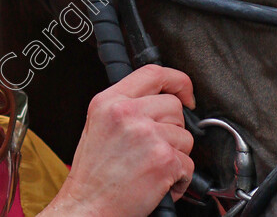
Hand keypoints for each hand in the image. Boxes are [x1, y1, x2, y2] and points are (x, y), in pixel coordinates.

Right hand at [41, 65, 194, 216]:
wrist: (87, 207)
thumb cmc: (92, 175)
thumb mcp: (97, 125)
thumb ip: (124, 106)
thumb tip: (157, 99)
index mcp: (109, 102)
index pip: (152, 73)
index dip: (177, 81)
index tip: (185, 93)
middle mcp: (127, 114)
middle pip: (174, 107)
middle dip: (172, 129)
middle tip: (155, 147)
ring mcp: (147, 135)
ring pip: (185, 137)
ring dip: (176, 155)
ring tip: (151, 167)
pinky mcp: (163, 159)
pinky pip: (188, 164)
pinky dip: (180, 178)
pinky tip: (158, 183)